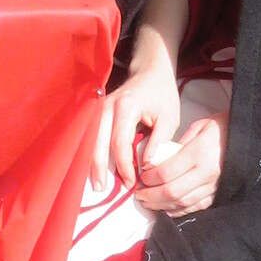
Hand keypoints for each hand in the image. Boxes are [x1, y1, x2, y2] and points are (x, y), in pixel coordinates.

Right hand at [90, 52, 180, 193]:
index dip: (124, 165)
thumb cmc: (162, 94)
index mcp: (126, 106)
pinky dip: (93, 152)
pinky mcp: (97, 112)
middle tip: (101, 189)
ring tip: (96, 183)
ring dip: (92, 162)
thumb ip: (159, 141)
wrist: (151, 72)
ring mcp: (98, 108)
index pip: (120, 141)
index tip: (132, 182)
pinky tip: (95, 168)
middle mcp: (107, 106)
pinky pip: (91, 135)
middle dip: (98, 167)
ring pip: (90, 139)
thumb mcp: (169, 117)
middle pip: (97, 141)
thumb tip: (146, 166)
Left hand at [134, 113, 226, 216]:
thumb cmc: (222, 128)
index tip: (141, 176)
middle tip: (139, 195)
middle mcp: (206, 172)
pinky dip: (179, 211)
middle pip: (172, 192)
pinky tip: (167, 209)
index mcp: (198, 153)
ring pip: (183, 203)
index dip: (149, 178)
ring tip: (148, 203)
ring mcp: (214, 185)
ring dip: (162, 206)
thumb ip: (177, 145)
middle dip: (151, 196)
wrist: (249, 136)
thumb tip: (157, 160)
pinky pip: (196, 207)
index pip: (166, 172)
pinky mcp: (218, 192)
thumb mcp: (198, 127)